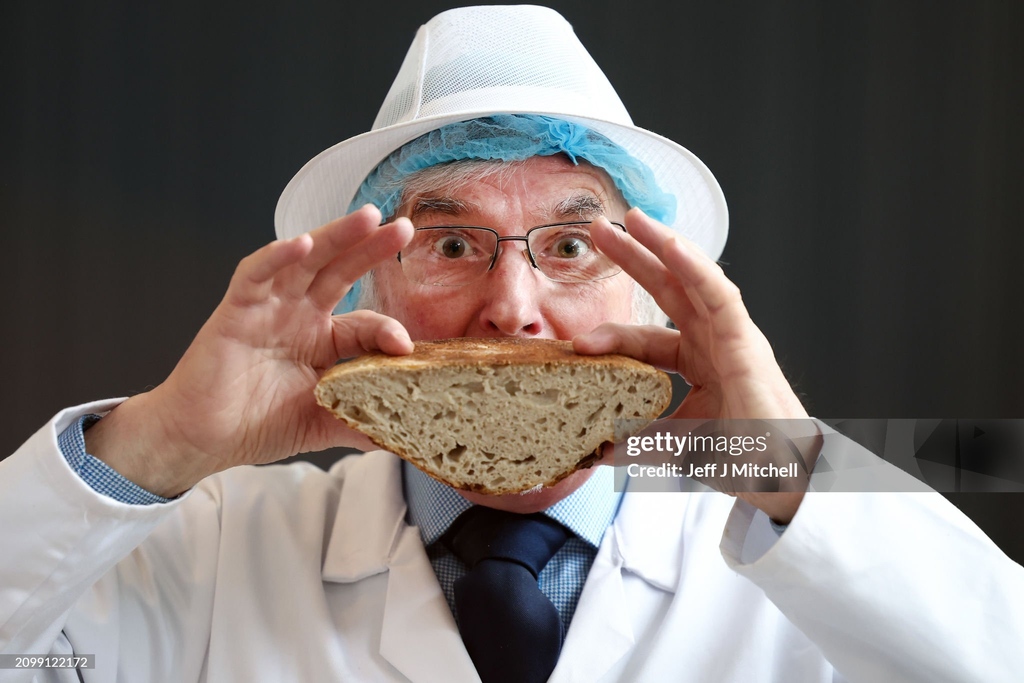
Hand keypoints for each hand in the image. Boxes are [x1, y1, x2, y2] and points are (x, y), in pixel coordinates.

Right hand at [85, 205, 414, 496]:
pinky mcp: (236, 311)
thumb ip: (360, 425)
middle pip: (341, 271)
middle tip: (403, 228)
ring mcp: (268, 309)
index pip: (364, 322)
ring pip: (305, 261)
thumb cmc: (255, 426)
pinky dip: (277, 257)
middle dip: (370, 248)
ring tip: (368, 218)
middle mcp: (298, 316)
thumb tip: (404, 441)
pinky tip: (301, 243)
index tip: (406, 346)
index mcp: (322, 340)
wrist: (200, 440)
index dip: (387, 329)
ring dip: (335, 236)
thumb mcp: (321, 425)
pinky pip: (256, 274)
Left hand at [575, 209, 816, 521]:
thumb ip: (641, 440)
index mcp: (698, 362)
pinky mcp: (746, 340)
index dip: (611, 334)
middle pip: (667, 289)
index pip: (646, 337)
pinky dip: (695, 267)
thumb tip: (597, 451)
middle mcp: (713, 342)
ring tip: (632, 219)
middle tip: (600, 229)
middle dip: (633, 257)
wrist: (780, 480)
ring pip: (693, 278)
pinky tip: (669, 245)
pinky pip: (719, 294)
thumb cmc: (743, 459)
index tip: (574, 341)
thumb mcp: (676, 444)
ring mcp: (731, 337)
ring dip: (662, 245)